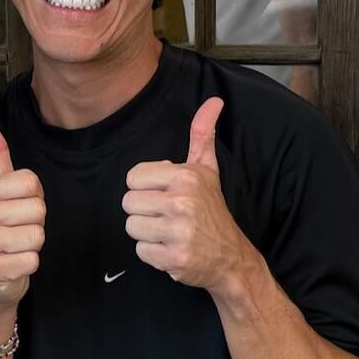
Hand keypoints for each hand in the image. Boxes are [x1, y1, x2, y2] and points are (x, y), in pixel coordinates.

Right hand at [0, 118, 44, 313]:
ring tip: (15, 248)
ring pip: (37, 235)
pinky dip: (29, 265)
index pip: (31, 182)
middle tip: (17, 232)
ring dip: (33, 246)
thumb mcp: (0, 191)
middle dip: (36, 224)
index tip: (18, 210)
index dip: (34, 198)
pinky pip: (32, 260)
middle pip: (38, 209)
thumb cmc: (2, 230)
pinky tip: (12, 266)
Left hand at [123, 97, 261, 295]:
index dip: (145, 187)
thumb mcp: (207, 170)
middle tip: (167, 215)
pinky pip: (141, 251)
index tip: (165, 194)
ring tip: (169, 232)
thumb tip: (214, 101)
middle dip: (144, 211)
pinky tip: (171, 248)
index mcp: (185, 177)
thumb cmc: (212, 210)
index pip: (133, 177)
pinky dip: (153, 254)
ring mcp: (178, 232)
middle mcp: (181, 202)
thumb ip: (202, 135)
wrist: (230, 256)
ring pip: (132, 227)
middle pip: (128, 203)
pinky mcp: (174, 258)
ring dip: (147, 233)